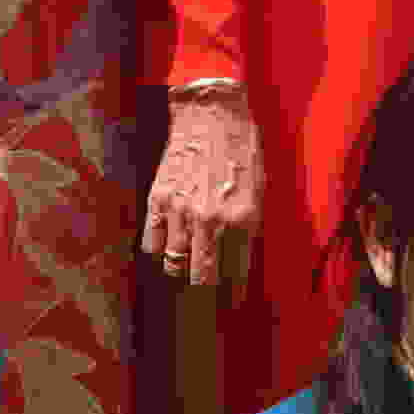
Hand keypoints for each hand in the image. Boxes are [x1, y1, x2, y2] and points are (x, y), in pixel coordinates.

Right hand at [144, 89, 262, 292]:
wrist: (212, 114)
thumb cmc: (242, 146)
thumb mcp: (260, 186)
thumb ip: (250, 222)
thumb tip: (241, 252)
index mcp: (245, 219)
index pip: (238, 271)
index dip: (235, 289)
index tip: (233, 299)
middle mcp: (212, 221)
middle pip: (203, 275)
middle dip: (206, 284)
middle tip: (207, 286)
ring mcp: (182, 212)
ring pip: (175, 263)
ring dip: (181, 268)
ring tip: (185, 269)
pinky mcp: (158, 201)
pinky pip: (153, 242)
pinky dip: (159, 249)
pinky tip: (167, 247)